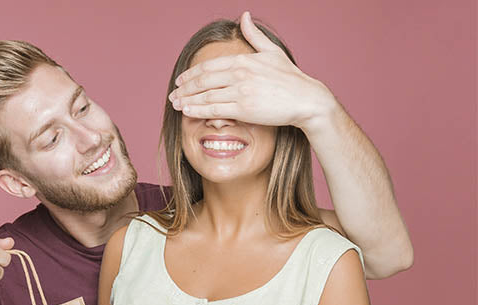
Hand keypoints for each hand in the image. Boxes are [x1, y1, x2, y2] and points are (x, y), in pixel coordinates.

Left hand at [168, 11, 337, 130]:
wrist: (307, 100)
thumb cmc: (290, 78)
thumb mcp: (272, 52)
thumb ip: (254, 36)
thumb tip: (244, 16)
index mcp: (244, 60)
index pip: (209, 66)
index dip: (191, 74)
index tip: (180, 81)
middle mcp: (240, 74)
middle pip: (203, 80)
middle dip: (185, 88)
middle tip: (173, 94)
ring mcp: (241, 91)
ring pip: (206, 95)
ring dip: (187, 100)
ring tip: (175, 104)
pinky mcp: (244, 109)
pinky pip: (214, 109)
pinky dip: (198, 110)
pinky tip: (187, 112)